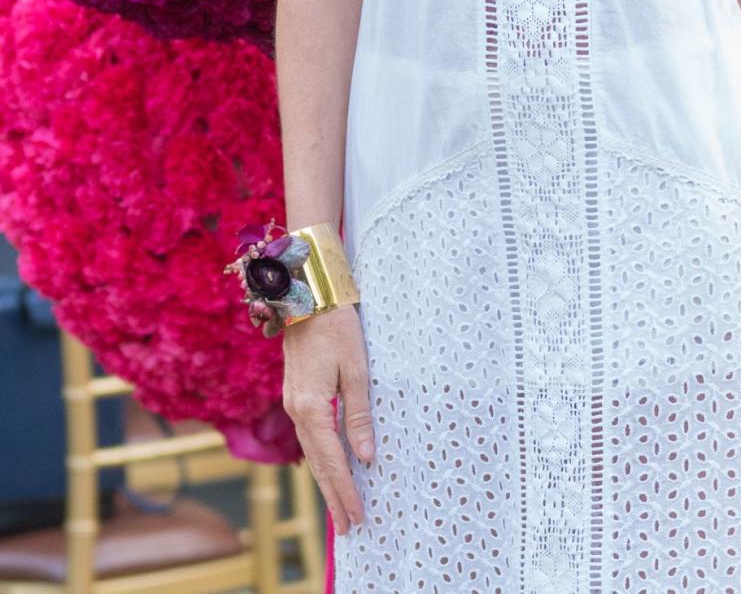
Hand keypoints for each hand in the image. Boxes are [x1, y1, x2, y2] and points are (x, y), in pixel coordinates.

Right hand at [282, 305, 372, 535]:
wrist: (308, 296)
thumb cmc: (337, 327)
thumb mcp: (357, 369)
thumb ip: (359, 415)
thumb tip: (365, 457)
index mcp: (312, 407)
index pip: (332, 461)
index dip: (345, 490)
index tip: (357, 516)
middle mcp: (297, 411)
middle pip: (318, 464)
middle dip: (334, 496)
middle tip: (349, 526)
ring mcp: (293, 403)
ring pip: (311, 453)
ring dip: (327, 480)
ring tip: (340, 506)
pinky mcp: (296, 395)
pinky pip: (309, 437)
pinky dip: (320, 458)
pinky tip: (329, 467)